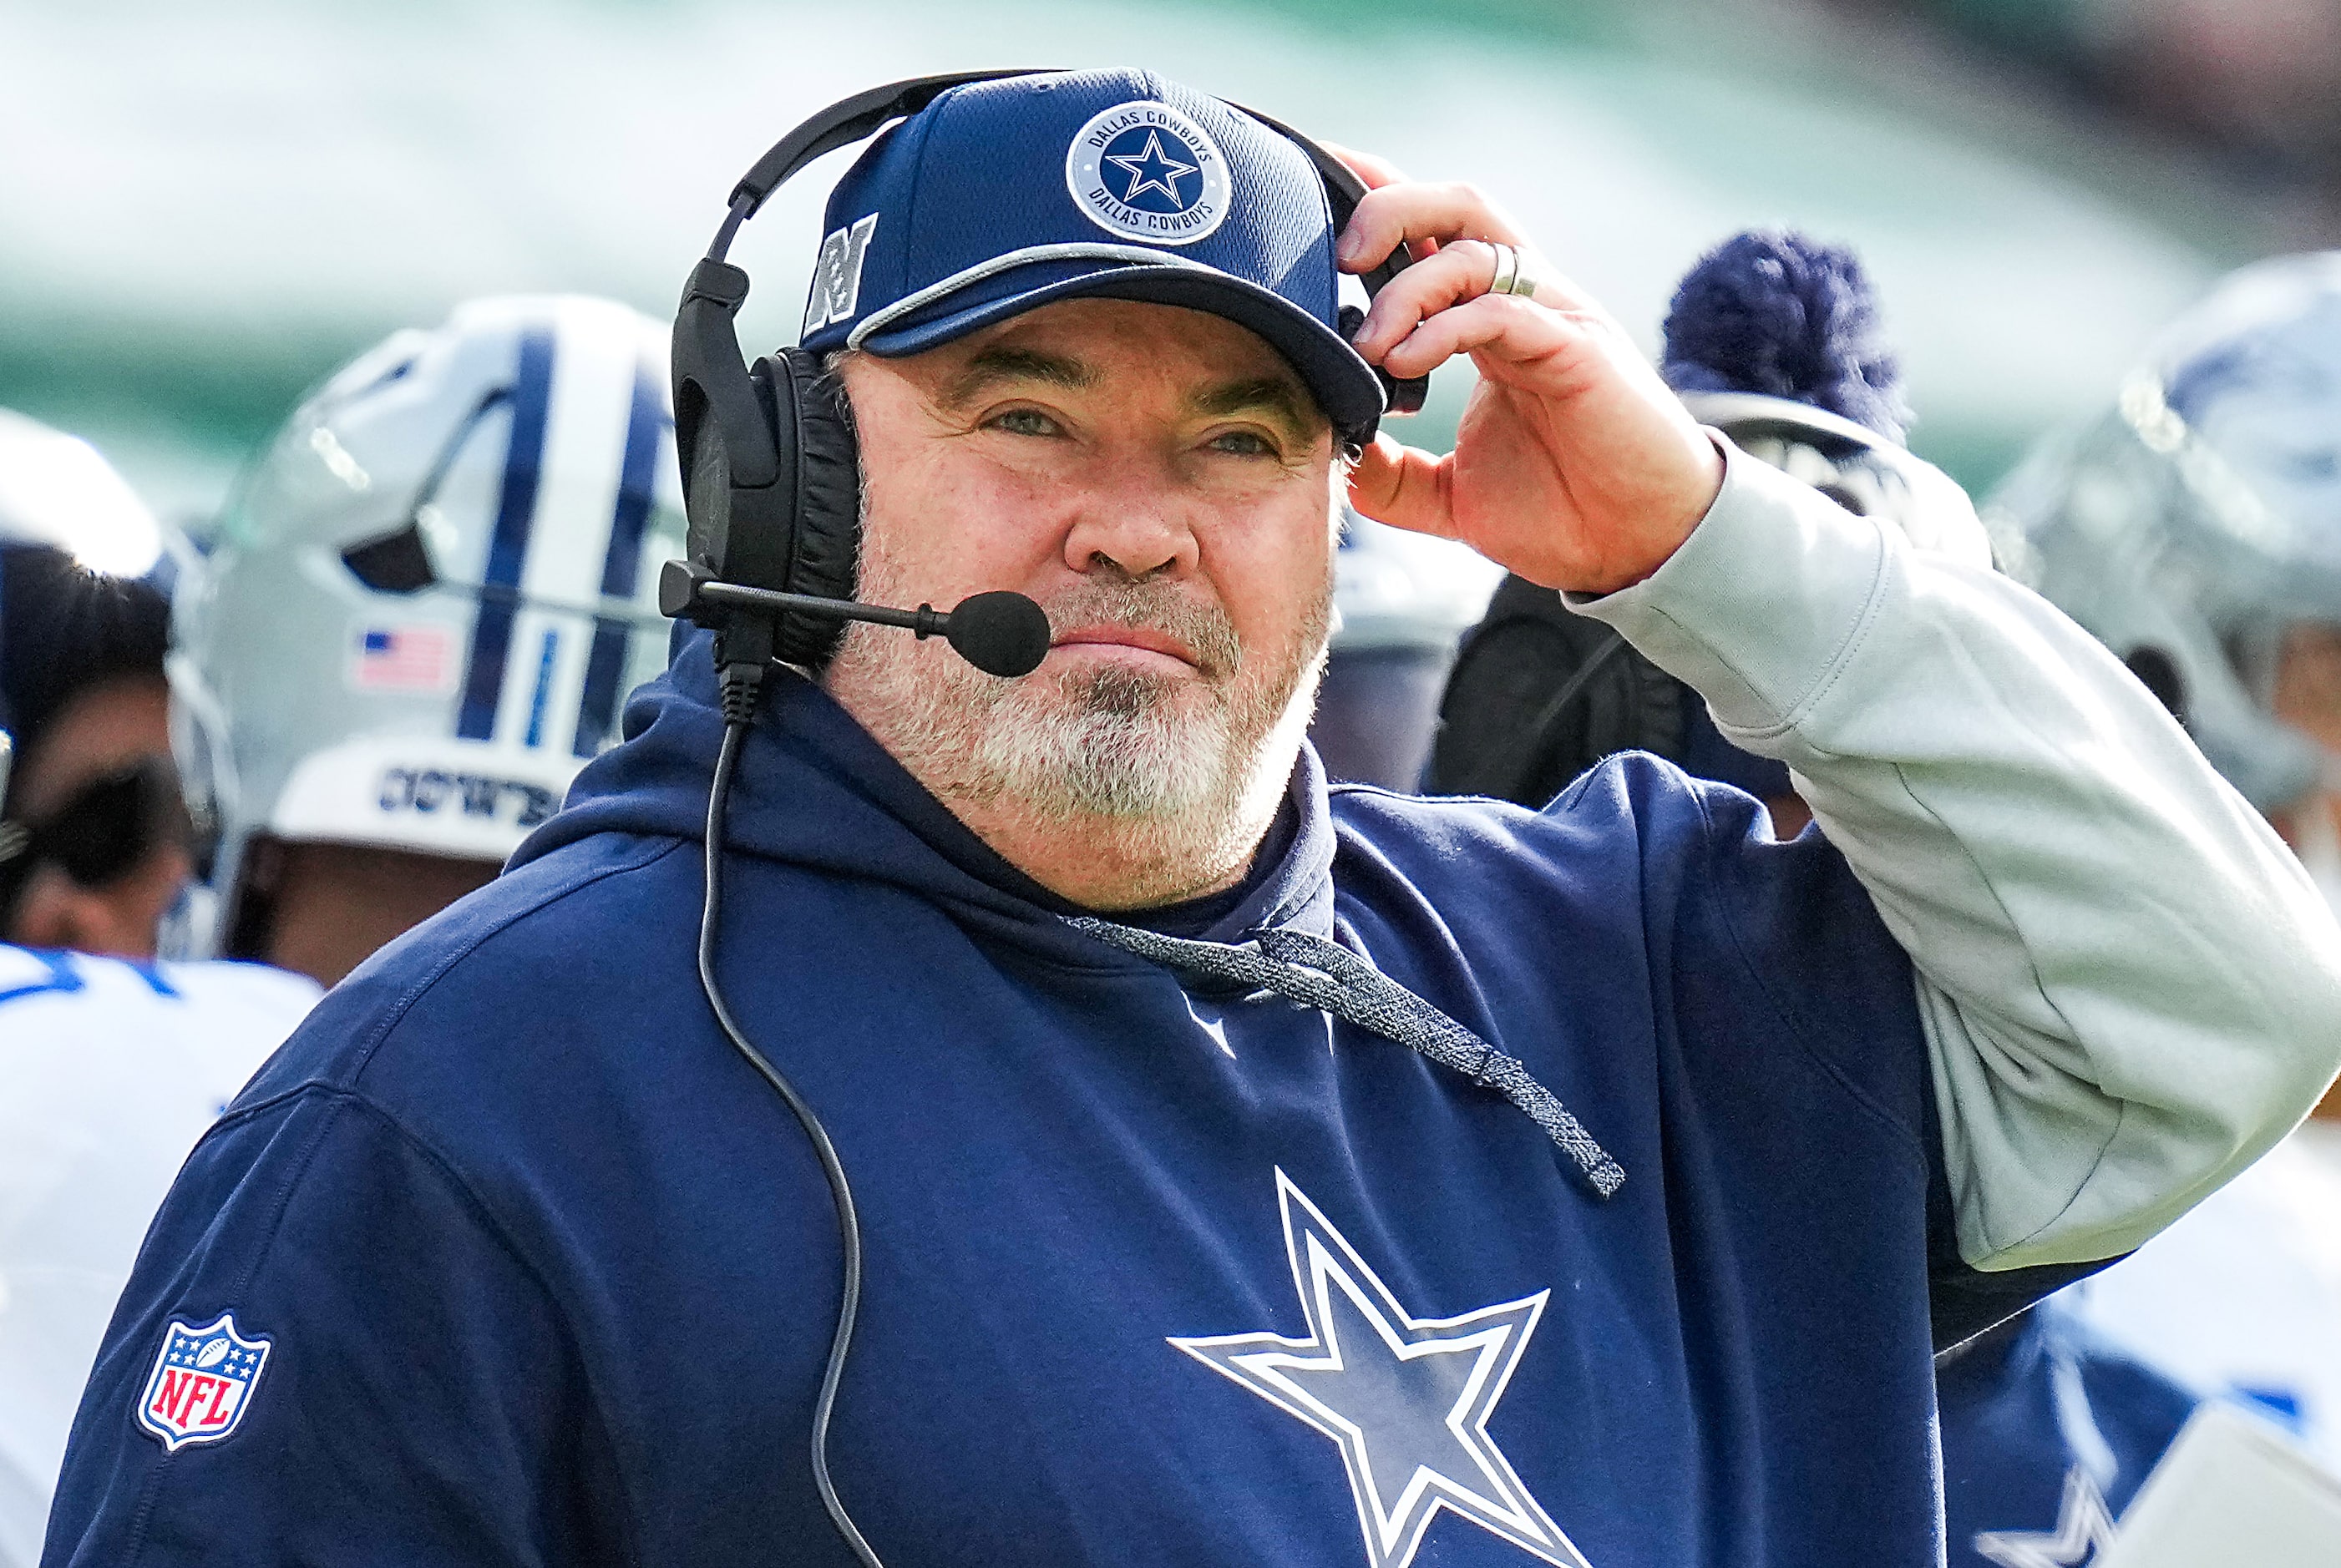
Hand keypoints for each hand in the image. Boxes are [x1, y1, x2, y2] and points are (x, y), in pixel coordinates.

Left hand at [1330, 150, 1722, 594]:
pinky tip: (1403, 363)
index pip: (1432, 237)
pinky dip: (1444, 326)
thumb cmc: (1564, 511)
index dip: (1374, 205)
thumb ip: (1395, 478)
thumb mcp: (1453, 497)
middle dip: (1390, 208)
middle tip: (1339, 255)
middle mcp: (1523, 305)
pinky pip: (1504, 310)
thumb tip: (1339, 462)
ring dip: (1407, 282)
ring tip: (1366, 341)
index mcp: (1490, 324)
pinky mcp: (1578, 350)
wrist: (1639, 548)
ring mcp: (1554, 320)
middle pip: (1458, 206)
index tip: (1311, 201)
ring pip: (1479, 244)